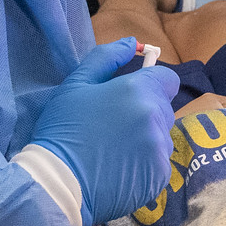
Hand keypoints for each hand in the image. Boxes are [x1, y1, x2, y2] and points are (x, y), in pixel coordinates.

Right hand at [28, 37, 178, 225]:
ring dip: (146, 139)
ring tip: (114, 151)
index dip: (152, 85)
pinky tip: (119, 169)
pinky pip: (159, 163)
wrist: (58, 182)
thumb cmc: (63, 129)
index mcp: (139, 90)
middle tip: (114, 126)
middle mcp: (156, 117)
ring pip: (162, 137)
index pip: (168, 80)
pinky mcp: (159, 176)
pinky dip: (144, 165)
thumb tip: (133, 43)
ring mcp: (160, 149)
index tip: (132, 96)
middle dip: (145, 112)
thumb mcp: (76, 84)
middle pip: (164, 108)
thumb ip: (107, 58)